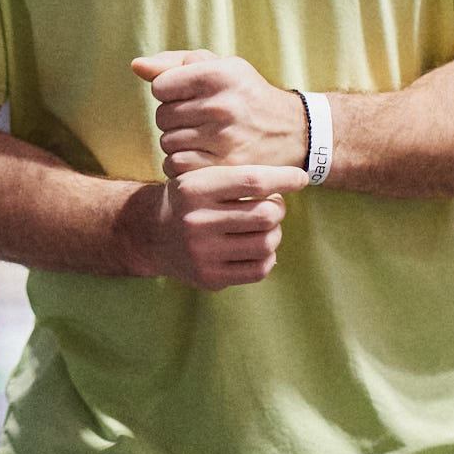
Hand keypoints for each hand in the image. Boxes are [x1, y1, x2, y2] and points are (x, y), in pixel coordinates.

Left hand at [134, 50, 305, 174]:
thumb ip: (174, 63)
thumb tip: (136, 65)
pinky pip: (177, 166)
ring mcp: (224, 139)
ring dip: (178, 142)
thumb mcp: (220, 67)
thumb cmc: (247, 94)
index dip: (170, 92)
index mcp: (218, 74)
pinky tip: (201, 156)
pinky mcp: (225, 168)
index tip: (188, 96)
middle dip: (174, 118)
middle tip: (199, 119)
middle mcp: (221, 105)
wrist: (293, 132)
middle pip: (162, 117)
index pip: (160, 86)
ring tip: (202, 138)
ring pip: (168, 143)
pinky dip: (182, 164)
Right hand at [134, 164, 304, 289]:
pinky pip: (259, 270)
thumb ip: (239, 176)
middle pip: (265, 215)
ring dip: (275, 233)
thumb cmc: (189, 199)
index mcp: (194, 189)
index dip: (283, 179)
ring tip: (266, 227)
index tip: (300, 178)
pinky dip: (268, 257)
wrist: (152, 233)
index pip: (252, 181)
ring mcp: (202, 253)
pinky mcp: (209, 277)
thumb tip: (294, 179)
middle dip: (278, 208)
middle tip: (273, 205)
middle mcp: (195, 221)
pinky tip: (258, 248)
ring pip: (266, 243)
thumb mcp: (202, 176)